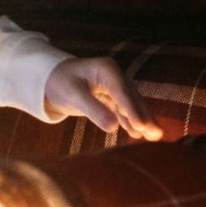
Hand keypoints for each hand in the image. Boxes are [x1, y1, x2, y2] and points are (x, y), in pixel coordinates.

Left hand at [44, 55, 163, 141]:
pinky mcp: (111, 97)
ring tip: (153, 137)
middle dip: (143, 116)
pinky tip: (137, 134)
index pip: (122, 91)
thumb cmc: (59, 82)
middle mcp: (115, 76)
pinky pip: (123, 111)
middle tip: (155, 134)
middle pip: (131, 98)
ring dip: (140, 120)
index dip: (132, 109)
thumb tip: (113, 127)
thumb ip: (93, 110)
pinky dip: (129, 122)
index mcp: (106, 69)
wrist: (50, 79)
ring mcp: (114, 87)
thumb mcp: (73, 95)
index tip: (142, 126)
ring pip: (130, 106)